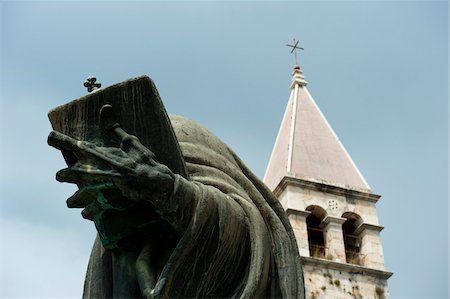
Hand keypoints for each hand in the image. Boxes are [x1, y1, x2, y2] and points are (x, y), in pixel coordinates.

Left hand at [48, 105, 174, 247]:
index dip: (56, 140)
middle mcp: (90, 172)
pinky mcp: (103, 204)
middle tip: (71, 175)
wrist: (155, 183)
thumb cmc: (143, 160)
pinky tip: (91, 210)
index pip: (68, 143)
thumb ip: (112, 126)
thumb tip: (105, 107)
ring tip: (79, 198)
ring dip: (76, 198)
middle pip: (62, 175)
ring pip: (72, 199)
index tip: (51, 138)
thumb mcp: (129, 141)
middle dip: (65, 175)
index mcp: (95, 154)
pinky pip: (88, 212)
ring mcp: (95, 190)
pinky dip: (90, 211)